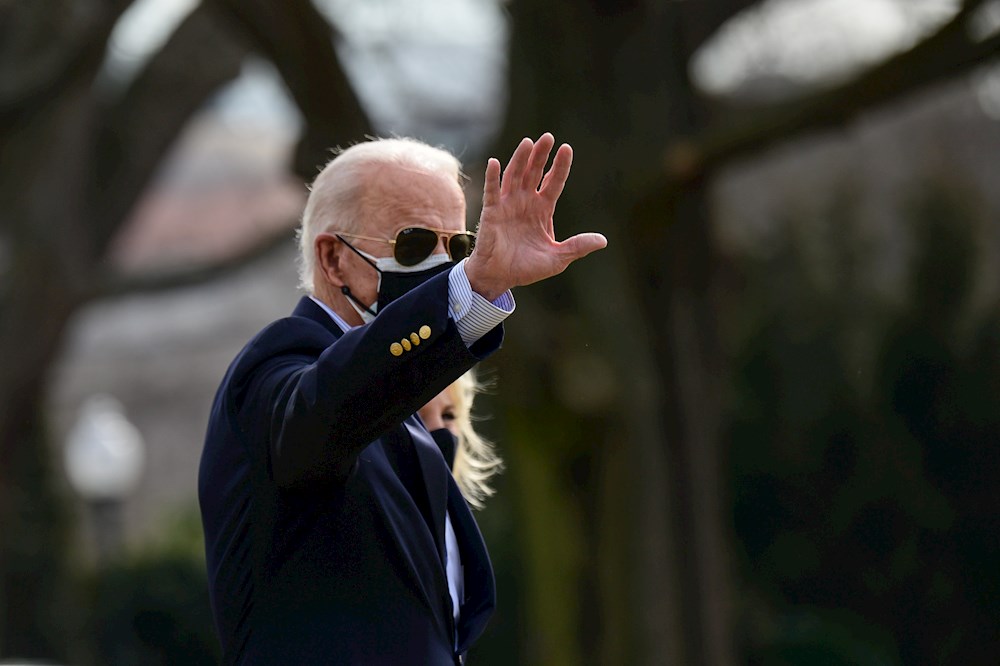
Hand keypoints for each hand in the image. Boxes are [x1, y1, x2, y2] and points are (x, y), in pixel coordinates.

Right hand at [464, 133, 606, 299]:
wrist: (500, 278)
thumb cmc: (527, 268)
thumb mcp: (558, 259)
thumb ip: (577, 247)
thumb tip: (603, 241)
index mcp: (543, 210)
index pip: (554, 182)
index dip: (560, 166)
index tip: (567, 148)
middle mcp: (526, 202)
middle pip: (535, 172)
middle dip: (541, 155)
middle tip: (548, 137)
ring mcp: (507, 205)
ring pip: (514, 176)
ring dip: (520, 159)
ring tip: (528, 142)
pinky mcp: (491, 212)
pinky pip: (492, 191)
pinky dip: (493, 177)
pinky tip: (495, 162)